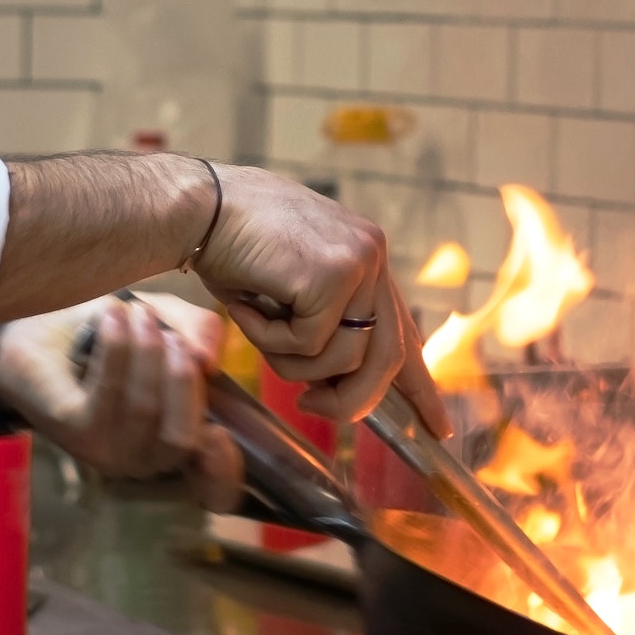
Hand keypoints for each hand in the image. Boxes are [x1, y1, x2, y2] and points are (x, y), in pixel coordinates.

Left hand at [0, 293, 243, 511]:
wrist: (38, 332)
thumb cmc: (111, 335)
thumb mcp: (170, 323)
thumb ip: (201, 333)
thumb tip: (207, 362)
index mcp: (178, 446)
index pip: (215, 489)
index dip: (225, 471)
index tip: (223, 436)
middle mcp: (146, 462)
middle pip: (182, 436)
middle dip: (181, 377)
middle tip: (168, 332)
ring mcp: (108, 453)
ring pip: (145, 409)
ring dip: (145, 351)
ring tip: (135, 312)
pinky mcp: (74, 432)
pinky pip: (107, 393)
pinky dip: (116, 349)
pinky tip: (112, 318)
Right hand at [189, 164, 449, 434]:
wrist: (196, 205)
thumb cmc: (232, 248)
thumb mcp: (293, 288)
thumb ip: (326, 323)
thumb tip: (339, 380)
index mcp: (369, 260)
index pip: (405, 333)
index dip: (420, 387)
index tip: (438, 428)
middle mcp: (373, 257)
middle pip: (387, 358)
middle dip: (351, 399)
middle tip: (312, 409)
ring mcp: (358, 263)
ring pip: (343, 358)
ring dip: (292, 363)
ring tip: (258, 328)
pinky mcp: (331, 275)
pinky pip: (307, 344)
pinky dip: (269, 338)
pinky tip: (248, 305)